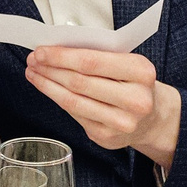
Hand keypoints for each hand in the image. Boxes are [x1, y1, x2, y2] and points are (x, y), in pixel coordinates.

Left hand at [25, 47, 181, 171]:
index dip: (62, 56)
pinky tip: (48, 89)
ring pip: (73, 101)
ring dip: (48, 85)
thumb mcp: (127, 61)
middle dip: (51, 69)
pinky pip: (75, 115)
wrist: (152, 117)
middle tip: (33, 60)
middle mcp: (134, 100)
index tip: (42, 50)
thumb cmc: (134, 83)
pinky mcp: (107, 137)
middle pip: (80, 82)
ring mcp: (121, 122)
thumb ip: (99, 55)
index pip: (92, 62)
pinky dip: (57, 99)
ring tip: (34, 73)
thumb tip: (57, 49)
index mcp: (141, 72)